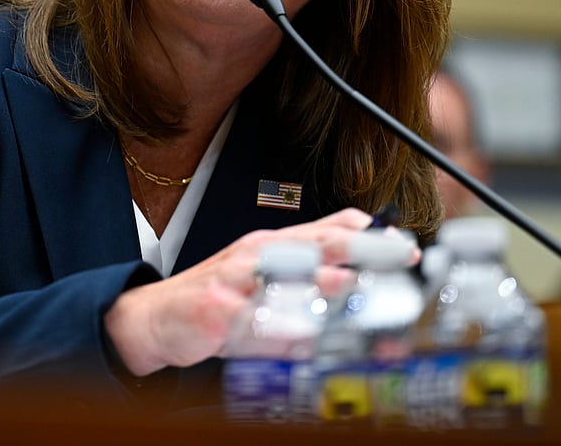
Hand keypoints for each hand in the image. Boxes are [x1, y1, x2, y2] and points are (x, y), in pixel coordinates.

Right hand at [102, 207, 383, 376]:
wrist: (156, 317)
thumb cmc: (219, 302)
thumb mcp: (267, 284)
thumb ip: (310, 286)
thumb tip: (360, 284)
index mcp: (274, 246)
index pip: (326, 229)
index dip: (366, 233)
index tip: (404, 243)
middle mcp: (256, 254)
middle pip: (311, 242)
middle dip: (355, 245)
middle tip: (390, 252)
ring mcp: (233, 278)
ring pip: (278, 271)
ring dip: (314, 276)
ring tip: (345, 280)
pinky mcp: (213, 306)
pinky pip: (245, 315)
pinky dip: (270, 322)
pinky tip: (291, 330)